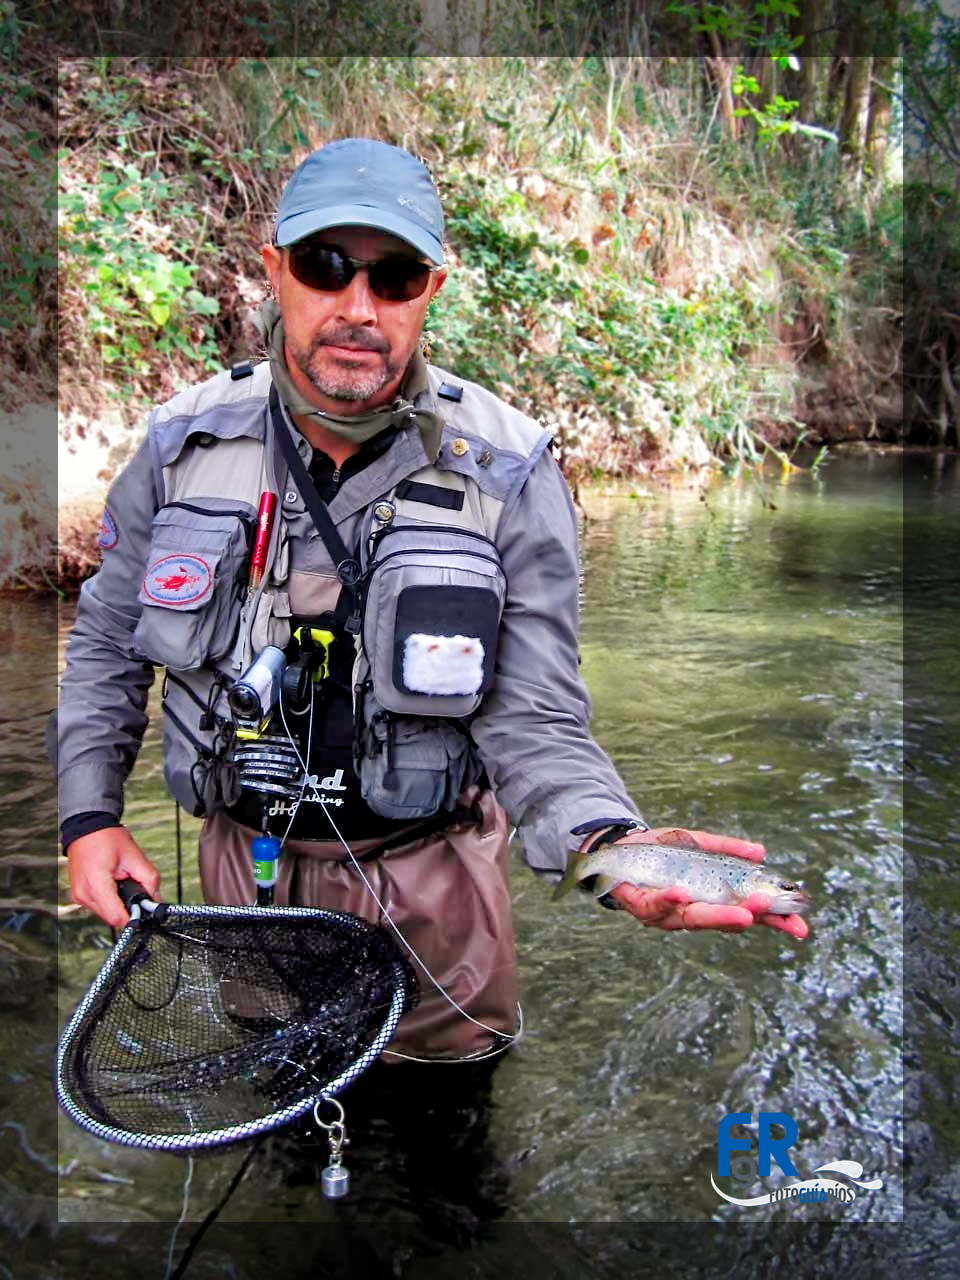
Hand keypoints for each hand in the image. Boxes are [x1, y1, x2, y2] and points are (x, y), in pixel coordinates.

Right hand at [66, 827, 160, 928]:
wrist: (86, 827)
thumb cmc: (106, 837)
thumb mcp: (134, 856)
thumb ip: (149, 879)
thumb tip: (155, 899)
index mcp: (96, 885)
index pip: (117, 918)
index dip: (134, 917)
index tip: (144, 911)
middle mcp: (84, 894)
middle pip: (112, 918)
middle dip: (127, 907)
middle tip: (135, 888)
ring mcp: (79, 896)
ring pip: (105, 913)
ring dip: (117, 903)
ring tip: (121, 881)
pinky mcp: (79, 894)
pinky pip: (98, 905)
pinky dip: (109, 899)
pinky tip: (113, 883)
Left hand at [590, 827, 808, 939]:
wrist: (618, 849)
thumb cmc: (661, 851)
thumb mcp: (697, 843)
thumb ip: (726, 849)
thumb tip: (761, 852)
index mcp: (712, 900)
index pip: (749, 912)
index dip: (774, 921)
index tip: (800, 927)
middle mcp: (693, 912)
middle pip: (726, 920)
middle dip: (750, 917)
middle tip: (772, 913)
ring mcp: (668, 913)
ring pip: (695, 918)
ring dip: (718, 915)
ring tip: (743, 913)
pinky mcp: (643, 906)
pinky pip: (657, 904)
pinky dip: (670, 899)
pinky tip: (683, 893)